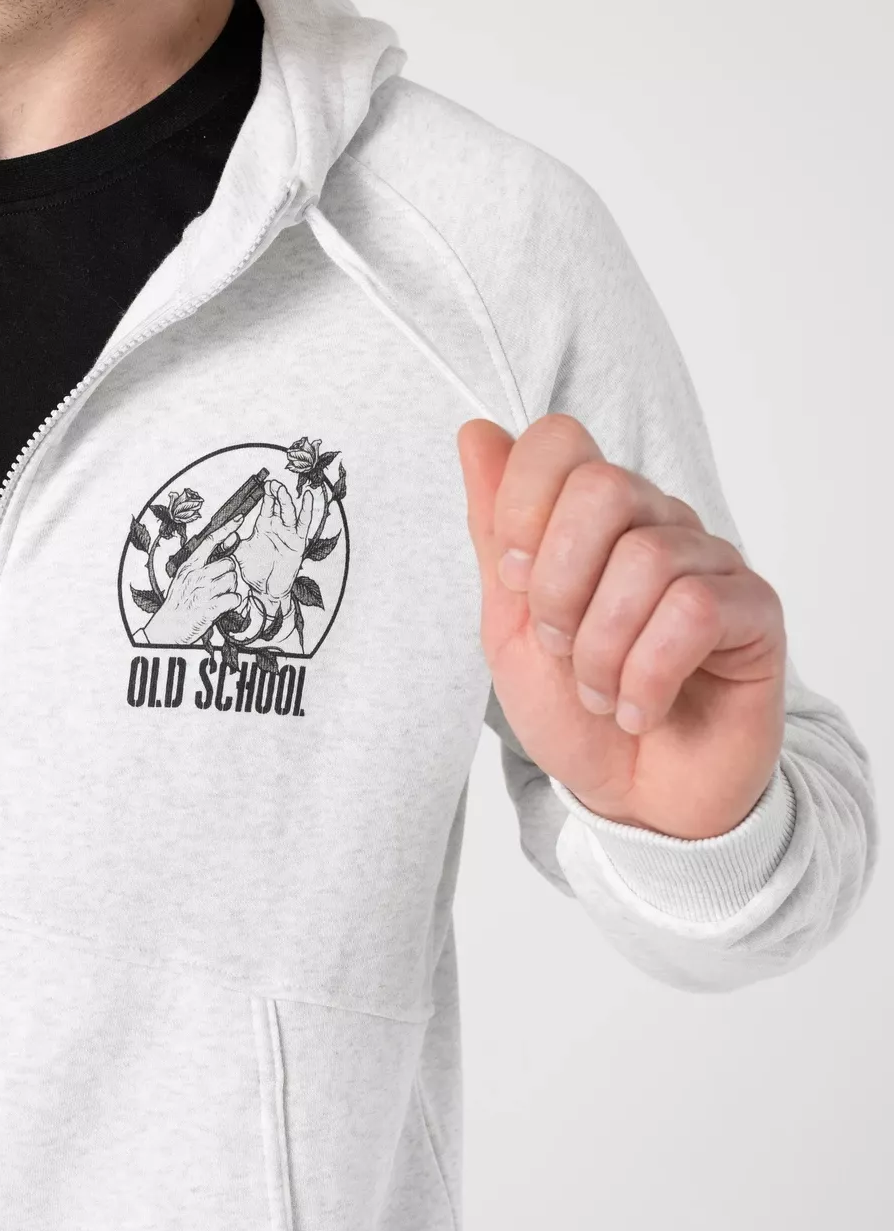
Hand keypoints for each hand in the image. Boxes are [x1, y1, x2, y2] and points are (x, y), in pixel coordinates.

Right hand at [140, 516, 245, 645]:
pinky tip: (223, 607)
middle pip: (229, 563)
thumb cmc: (178, 604)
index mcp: (189, 566)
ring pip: (233, 581)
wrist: (167, 629)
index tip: (239, 519)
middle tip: (221, 586)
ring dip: (231, 590)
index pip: (210, 541)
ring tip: (219, 597)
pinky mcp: (209, 608)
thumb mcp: (183, 579)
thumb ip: (200, 566)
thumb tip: (223, 554)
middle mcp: (196, 576)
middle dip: (230, 574)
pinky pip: (234, 599)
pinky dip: (233, 603)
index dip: (227, 529)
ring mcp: (202, 592)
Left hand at [234, 479, 319, 606]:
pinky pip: (304, 525)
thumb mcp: (237, 554)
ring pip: (290, 513)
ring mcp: (289, 535)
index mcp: (264, 527)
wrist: (264, 590)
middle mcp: (277, 528)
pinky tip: (309, 496)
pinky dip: (308, 510)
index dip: (267, 495)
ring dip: (287, 500)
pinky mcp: (298, 544)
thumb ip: (230, 542)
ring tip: (282, 489)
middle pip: (279, 505)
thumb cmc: (253, 571)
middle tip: (273, 484)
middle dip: (276, 493)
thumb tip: (227, 533)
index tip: (265, 485)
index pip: (266, 507)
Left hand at [458, 414, 785, 838]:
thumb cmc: (571, 709)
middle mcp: (655, 524)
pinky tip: (640, 708)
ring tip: (599, 692)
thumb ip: (494, 530)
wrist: (628, 796)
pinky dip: (646, 676)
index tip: (512, 578)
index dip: (521, 505)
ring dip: (601, 648)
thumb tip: (476, 434)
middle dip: (558, 584)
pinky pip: (694, 612)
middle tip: (559, 645)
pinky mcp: (753, 612)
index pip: (559, 442)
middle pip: (602, 488)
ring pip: (646, 560)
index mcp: (590, 518)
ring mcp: (710, 562)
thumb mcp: (507, 622)